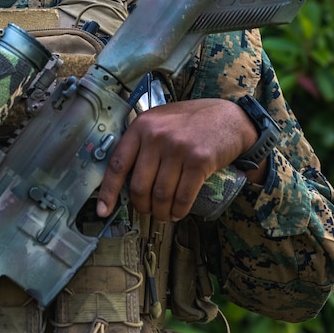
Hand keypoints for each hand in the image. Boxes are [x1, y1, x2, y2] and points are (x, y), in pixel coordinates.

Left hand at [95, 97, 265, 221]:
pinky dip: (179, 210)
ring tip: (165, 214)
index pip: (117, 164)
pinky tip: (178, 212)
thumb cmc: (192, 122)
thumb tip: (124, 180)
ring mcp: (178, 148)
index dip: (108, 192)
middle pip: (139, 186)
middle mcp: (157, 135)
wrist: (230, 118)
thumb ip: (142, 143)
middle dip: (142, 206)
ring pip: (160, 195)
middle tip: (148, 210)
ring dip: (161, 212)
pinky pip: (182, 196)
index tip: (103, 210)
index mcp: (142, 126)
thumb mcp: (161, 122)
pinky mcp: (199, 160)